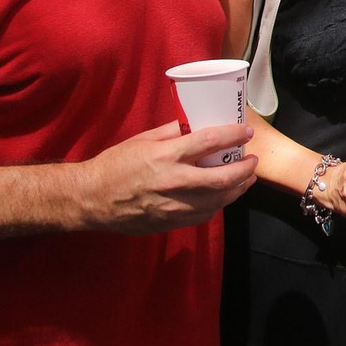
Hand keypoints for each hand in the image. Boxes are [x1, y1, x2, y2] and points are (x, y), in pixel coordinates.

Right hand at [78, 122, 258, 233]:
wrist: (92, 199)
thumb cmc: (115, 165)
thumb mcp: (142, 140)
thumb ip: (171, 132)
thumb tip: (195, 123)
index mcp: (166, 156)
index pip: (210, 142)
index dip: (233, 135)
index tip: (246, 132)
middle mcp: (174, 182)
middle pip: (223, 178)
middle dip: (245, 169)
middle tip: (253, 160)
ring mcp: (174, 206)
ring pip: (219, 200)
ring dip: (238, 189)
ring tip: (246, 179)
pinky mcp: (171, 222)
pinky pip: (204, 214)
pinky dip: (218, 204)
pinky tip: (223, 195)